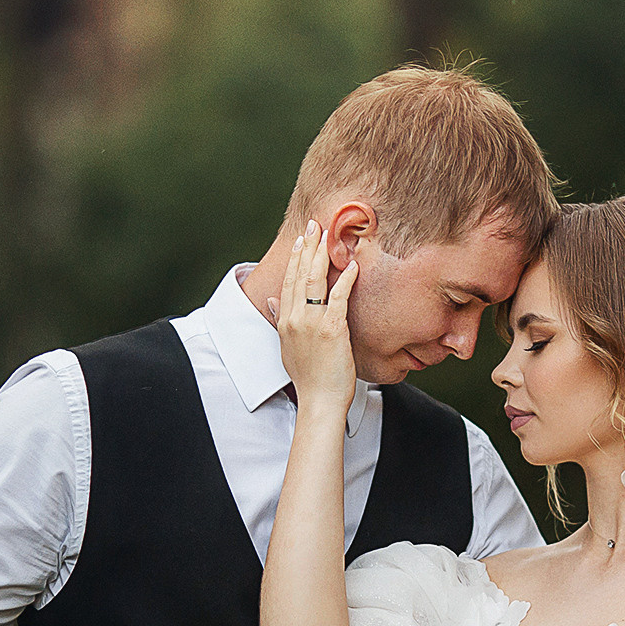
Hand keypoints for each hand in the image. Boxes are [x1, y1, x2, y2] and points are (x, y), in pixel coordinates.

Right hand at [275, 219, 358, 421]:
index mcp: (285, 321)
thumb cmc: (309, 377)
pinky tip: (352, 265)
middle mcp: (295, 318)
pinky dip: (345, 280)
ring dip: (322, 255)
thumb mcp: (288, 348)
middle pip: (300, 275)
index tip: (301, 239)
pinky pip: (338, 298)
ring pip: (315, 281)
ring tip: (328, 235)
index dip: (295, 258)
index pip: (289, 282)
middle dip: (307, 247)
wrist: (319, 401)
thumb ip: (281, 321)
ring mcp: (312, 324)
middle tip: (314, 225)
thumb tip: (272, 302)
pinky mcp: (332, 330)